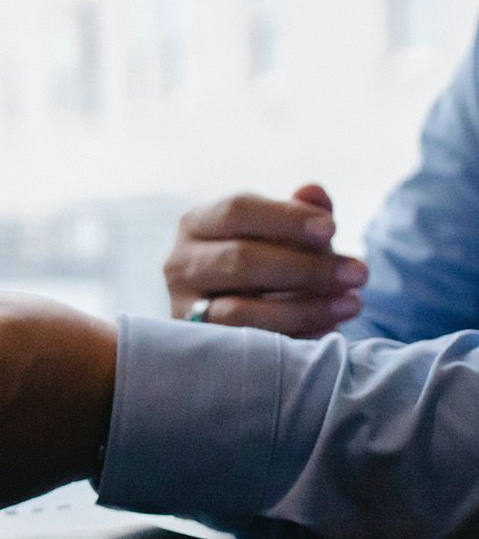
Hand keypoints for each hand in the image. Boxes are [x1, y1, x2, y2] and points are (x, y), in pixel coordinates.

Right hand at [164, 184, 367, 336]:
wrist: (239, 312)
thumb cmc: (266, 262)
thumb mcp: (284, 233)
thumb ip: (299, 212)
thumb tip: (313, 192)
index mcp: (197, 224)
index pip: (237, 211)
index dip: (286, 219)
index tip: (333, 230)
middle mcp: (179, 264)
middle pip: (240, 260)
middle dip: (306, 268)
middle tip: (359, 274)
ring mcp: (183, 309)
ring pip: (239, 310)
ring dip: (303, 309)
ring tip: (352, 304)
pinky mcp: (198, 346)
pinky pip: (245, 345)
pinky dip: (290, 337)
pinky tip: (328, 330)